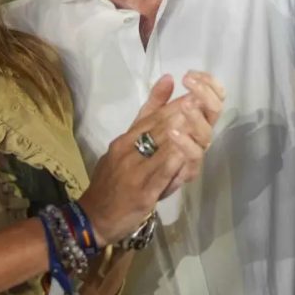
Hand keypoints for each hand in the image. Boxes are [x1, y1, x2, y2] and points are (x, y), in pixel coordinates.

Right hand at [79, 72, 224, 246]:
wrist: (93, 216)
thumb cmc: (112, 179)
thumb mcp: (125, 145)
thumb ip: (148, 114)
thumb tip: (168, 78)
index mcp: (125, 140)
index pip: (152, 117)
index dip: (175, 104)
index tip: (195, 92)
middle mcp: (128, 152)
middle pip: (158, 129)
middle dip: (182, 114)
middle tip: (202, 101)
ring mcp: (134, 172)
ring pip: (160, 149)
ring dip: (180, 134)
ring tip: (198, 121)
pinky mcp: (141, 193)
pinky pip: (158, 176)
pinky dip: (172, 163)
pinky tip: (185, 154)